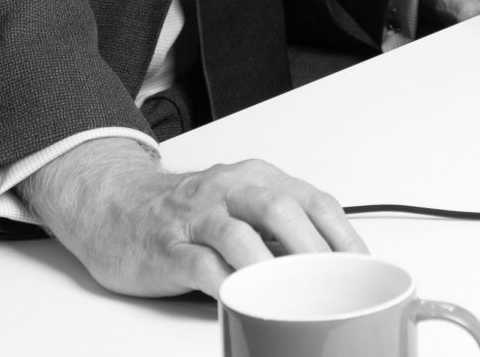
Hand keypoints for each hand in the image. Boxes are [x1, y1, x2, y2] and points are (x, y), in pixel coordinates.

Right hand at [24, 135, 362, 297]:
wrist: (113, 204)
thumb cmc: (186, 212)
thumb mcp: (239, 206)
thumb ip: (279, 230)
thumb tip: (331, 267)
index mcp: (257, 178)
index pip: (314, 200)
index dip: (344, 237)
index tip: (366, 269)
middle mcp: (229, 189)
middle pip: (281, 210)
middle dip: (313, 250)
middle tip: (335, 286)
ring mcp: (196, 217)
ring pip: (240, 234)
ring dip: (271, 268)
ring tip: (296, 296)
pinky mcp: (168, 247)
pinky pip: (200, 265)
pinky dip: (226, 284)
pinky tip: (244, 300)